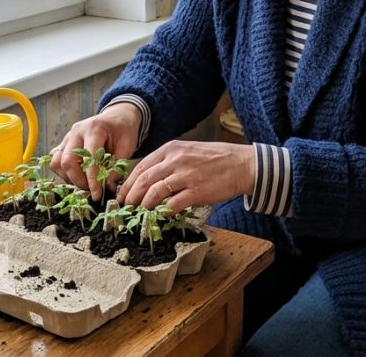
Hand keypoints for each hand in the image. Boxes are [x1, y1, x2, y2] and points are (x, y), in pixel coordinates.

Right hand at [49, 103, 140, 199]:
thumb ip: (116, 167)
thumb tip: (106, 187)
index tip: (97, 195)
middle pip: (67, 161)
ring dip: (69, 178)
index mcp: (94, 129)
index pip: (89, 158)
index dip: (92, 179)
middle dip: (78, 181)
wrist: (117, 116)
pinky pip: (55, 160)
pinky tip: (78, 175)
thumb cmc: (123, 130)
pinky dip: (63, 172)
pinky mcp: (63, 143)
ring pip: (57, 162)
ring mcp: (67, 137)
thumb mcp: (127, 147)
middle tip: (92, 191)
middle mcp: (76, 132)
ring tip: (85, 183)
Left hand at [117, 140, 255, 212]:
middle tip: (125, 208)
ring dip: (144, 205)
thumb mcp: (188, 151)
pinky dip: (163, 212)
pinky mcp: (197, 191)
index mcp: (171, 149)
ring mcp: (186, 175)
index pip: (141, 166)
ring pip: (155, 192)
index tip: (123, 194)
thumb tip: (149, 178)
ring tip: (139, 214)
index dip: (128, 183)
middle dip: (130, 196)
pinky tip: (160, 216)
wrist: (242, 164)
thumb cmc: (216, 159)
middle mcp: (176, 160)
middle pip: (144, 179)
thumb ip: (168, 162)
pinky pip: (173, 204)